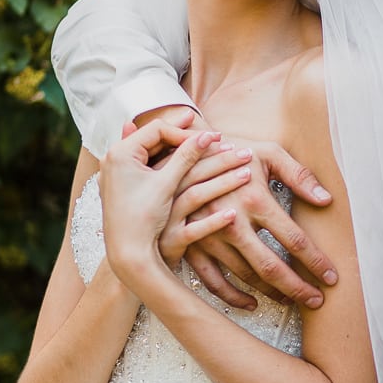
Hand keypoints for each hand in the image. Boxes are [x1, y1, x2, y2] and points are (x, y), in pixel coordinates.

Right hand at [99, 120, 248, 289]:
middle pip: (191, 172)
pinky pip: (193, 231)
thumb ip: (158, 157)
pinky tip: (231, 214)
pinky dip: (212, 222)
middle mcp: (157, 197)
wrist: (136, 259)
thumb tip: (135, 124)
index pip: (178, 155)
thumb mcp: (154, 188)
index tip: (224, 137)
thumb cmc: (150, 219)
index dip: (201, 145)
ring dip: (223, 183)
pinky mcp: (170, 242)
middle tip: (246, 152)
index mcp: (153, 178)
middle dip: (220, 159)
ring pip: (195, 196)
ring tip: (246, 174)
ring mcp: (164, 220)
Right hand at [175, 139, 336, 310]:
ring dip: (270, 293)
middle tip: (316, 301)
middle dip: (297, 287)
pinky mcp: (189, 243)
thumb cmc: (232, 150)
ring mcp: (208, 234)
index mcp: (254, 198)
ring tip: (290, 300)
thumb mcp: (269, 153)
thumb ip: (299, 176)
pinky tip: (251, 303)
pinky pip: (211, 280)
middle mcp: (231, 220)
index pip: (294, 239)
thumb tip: (326, 200)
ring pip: (244, 276)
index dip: (315, 261)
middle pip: (270, 266)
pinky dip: (232, 296)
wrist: (184, 152)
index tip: (331, 278)